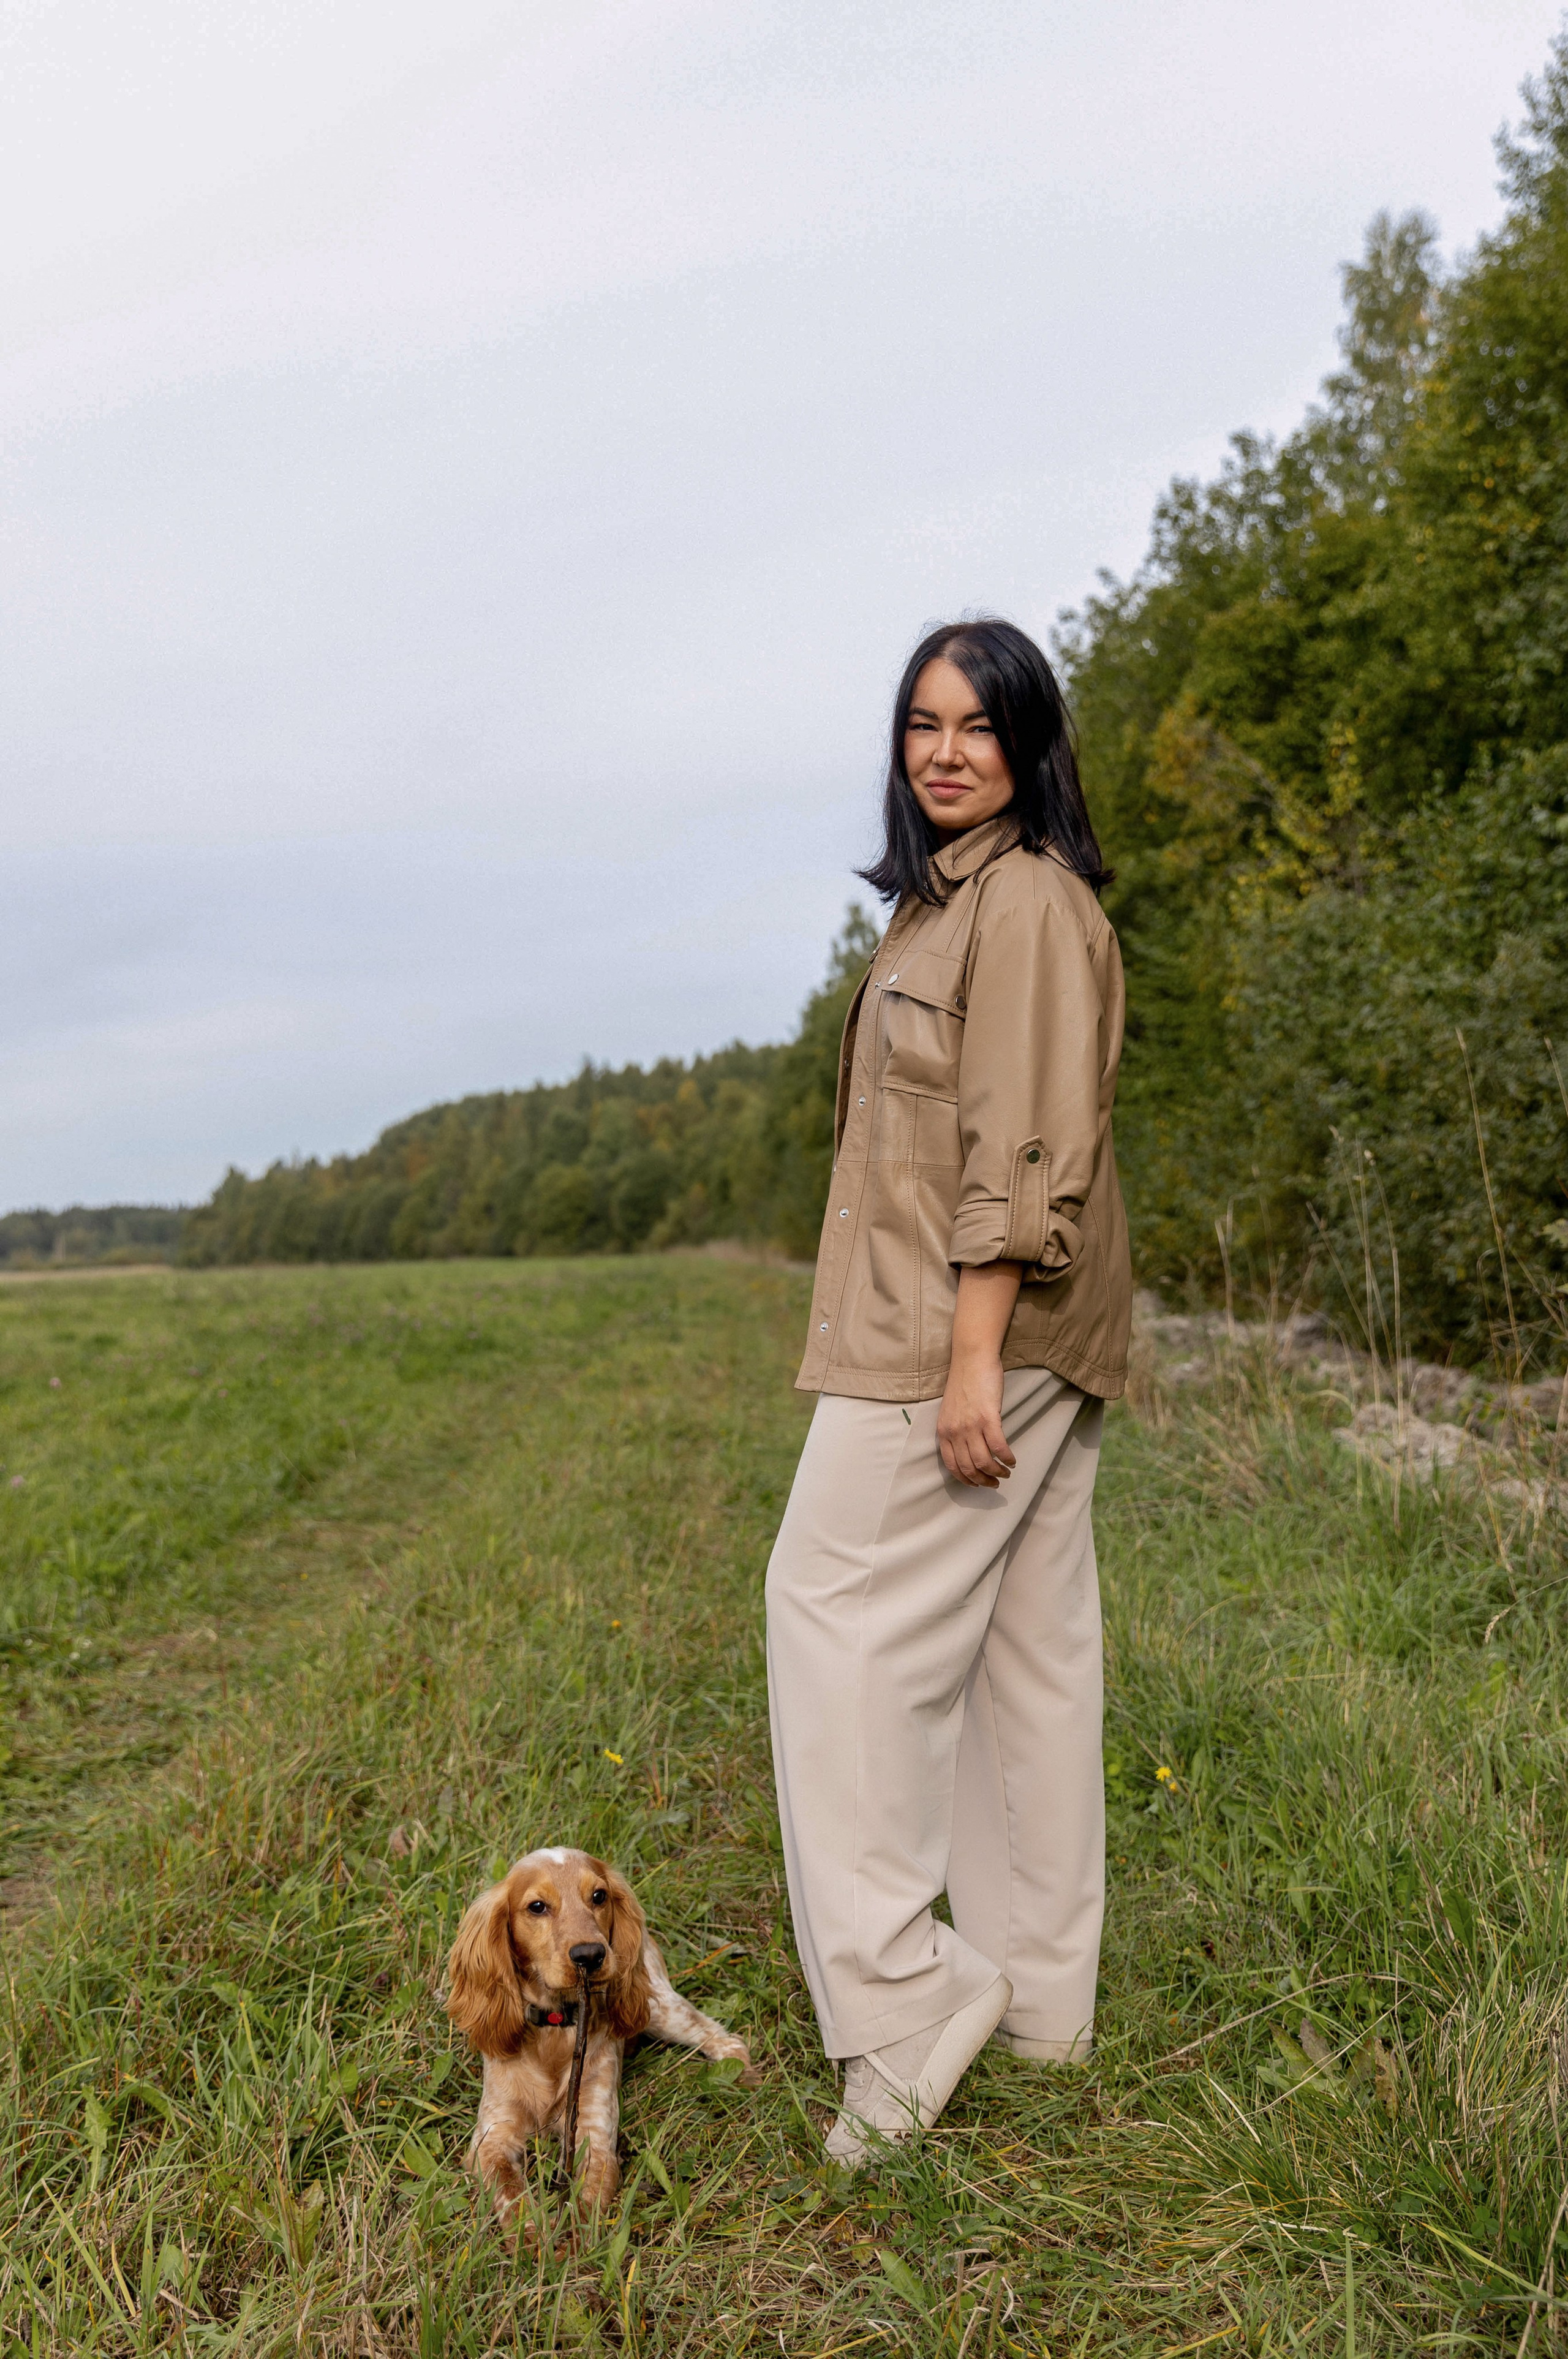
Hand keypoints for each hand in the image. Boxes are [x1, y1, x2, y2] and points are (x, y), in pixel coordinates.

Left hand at [938, 1260, 1022, 1487]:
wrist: (971, 1359)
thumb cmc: (964, 1382)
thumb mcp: (951, 1410)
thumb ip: (955, 1429)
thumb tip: (967, 1449)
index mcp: (943, 1431)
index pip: (952, 1466)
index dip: (966, 1479)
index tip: (977, 1484)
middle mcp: (955, 1431)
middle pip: (969, 1468)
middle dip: (984, 1480)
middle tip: (995, 1482)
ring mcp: (971, 1425)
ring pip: (984, 1462)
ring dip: (998, 1472)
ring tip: (1006, 1472)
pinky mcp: (988, 1418)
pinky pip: (999, 1447)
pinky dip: (1007, 1458)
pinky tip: (1013, 1460)